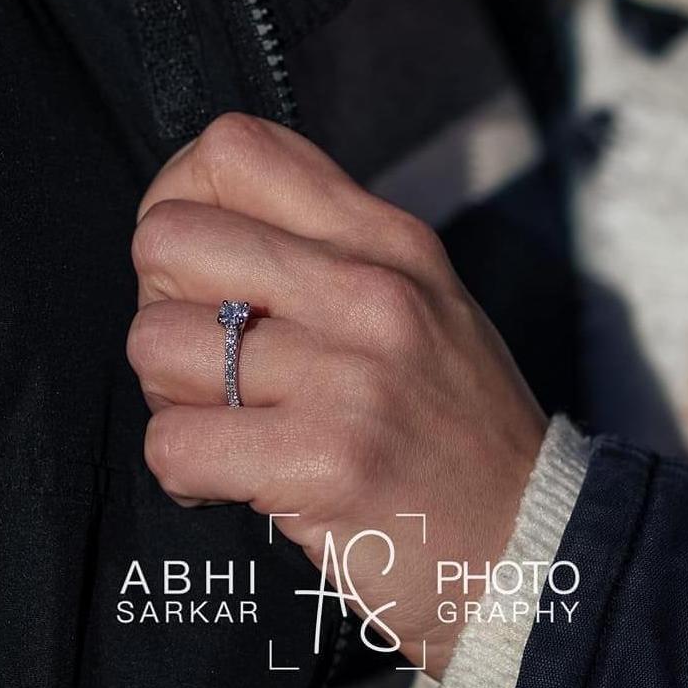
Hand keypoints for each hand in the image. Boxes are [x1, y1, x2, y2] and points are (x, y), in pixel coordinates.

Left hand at [125, 113, 547, 676]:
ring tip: (227, 420)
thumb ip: (321, 244)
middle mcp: (367, 287)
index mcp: (384, 236)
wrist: (532, 538)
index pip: (233, 150)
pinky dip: (185, 470)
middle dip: (161, 304)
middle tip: (207, 356)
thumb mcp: (417, 293)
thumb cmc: (453, 417)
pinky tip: (232, 478)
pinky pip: (174, 442)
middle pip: (168, 238)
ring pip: (155, 341)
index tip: (194, 262)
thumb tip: (203, 215)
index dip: (180, 198)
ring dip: (170, 394)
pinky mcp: (323, 461)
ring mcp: (347, 373)